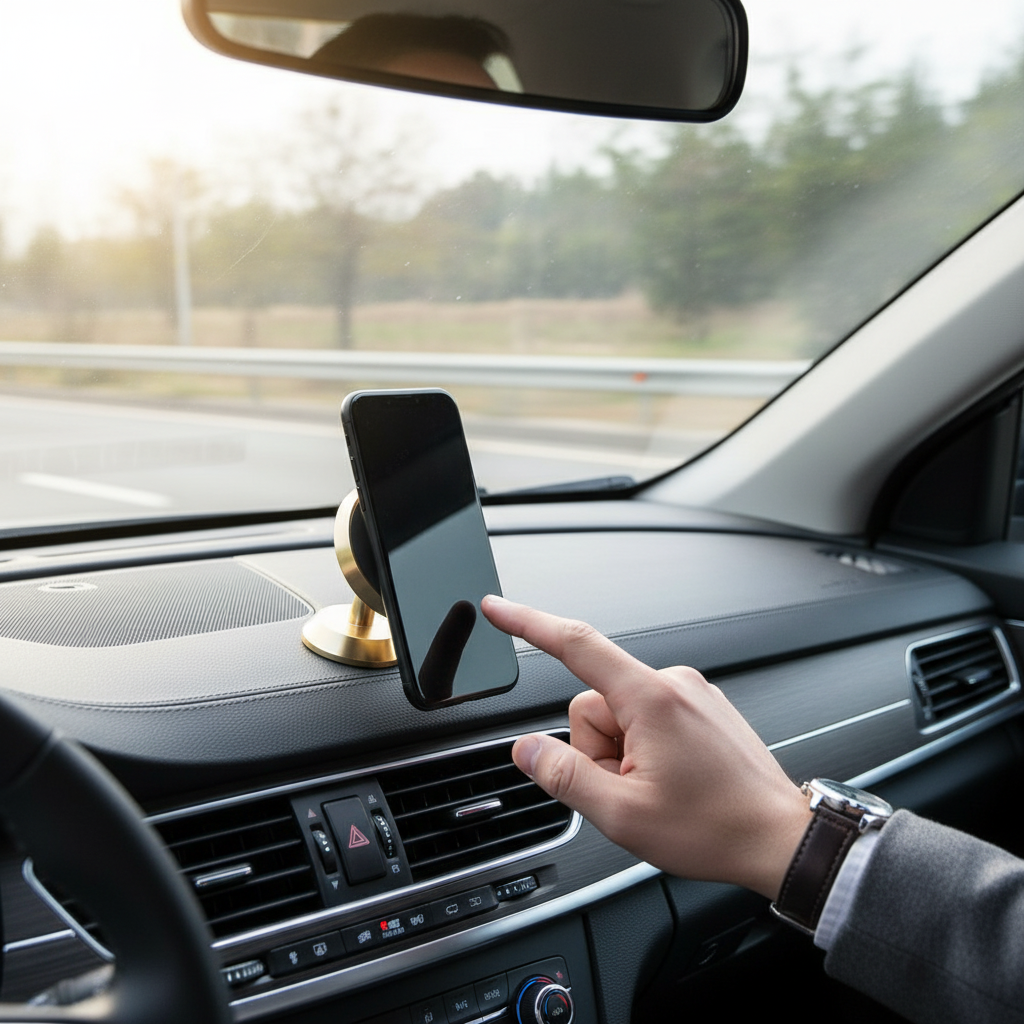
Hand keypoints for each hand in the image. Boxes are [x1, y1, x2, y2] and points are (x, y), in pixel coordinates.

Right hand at [481, 595, 811, 899]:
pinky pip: (648, 718)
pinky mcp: (701, 707)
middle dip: (596, 748)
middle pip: (593, 703)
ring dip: (622, 753)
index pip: (574, 645)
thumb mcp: (623, 815)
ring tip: (656, 788)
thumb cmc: (716, 828)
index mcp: (650, 698)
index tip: (497, 609)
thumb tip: (526, 749)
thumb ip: (564, 776)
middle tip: (629, 789)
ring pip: (620, 714)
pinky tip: (672, 780)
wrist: (781, 838)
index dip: (528, 623)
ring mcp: (691, 693)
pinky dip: (644, 748)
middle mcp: (672, 683)